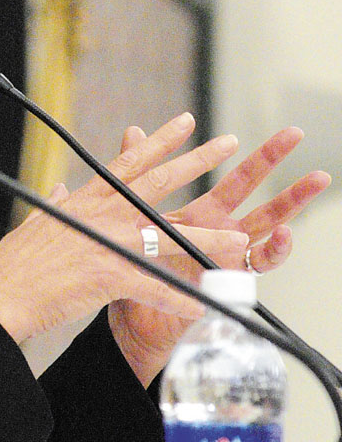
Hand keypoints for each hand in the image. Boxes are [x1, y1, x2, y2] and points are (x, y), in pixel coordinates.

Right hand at [0, 112, 249, 344]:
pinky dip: (179, 299)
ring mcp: (107, 242)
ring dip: (208, 239)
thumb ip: (55, 203)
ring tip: (240, 238)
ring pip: (169, 236)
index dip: (160, 140)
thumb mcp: (36, 220)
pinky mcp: (108, 275)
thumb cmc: (15, 261)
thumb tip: (62, 189)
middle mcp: (102, 213)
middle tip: (229, 142)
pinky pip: (154, 287)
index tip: (186, 122)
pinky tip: (203, 306)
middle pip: (158, 182)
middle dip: (197, 161)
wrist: (0, 292)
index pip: (130, 160)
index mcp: (87, 199)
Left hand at [108, 124, 329, 385]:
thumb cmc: (137, 269)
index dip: (247, 154)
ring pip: (268, 222)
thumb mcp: (134, 214)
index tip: (261, 130)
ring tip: (315, 178)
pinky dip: (274, 249)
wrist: (133, 317)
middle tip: (295, 132)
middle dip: (274, 161)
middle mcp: (222, 230)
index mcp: (204, 214)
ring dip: (292, 202)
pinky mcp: (229, 278)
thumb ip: (136, 172)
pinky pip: (257, 264)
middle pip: (253, 189)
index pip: (234, 178)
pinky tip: (284, 233)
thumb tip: (134, 131)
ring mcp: (229, 253)